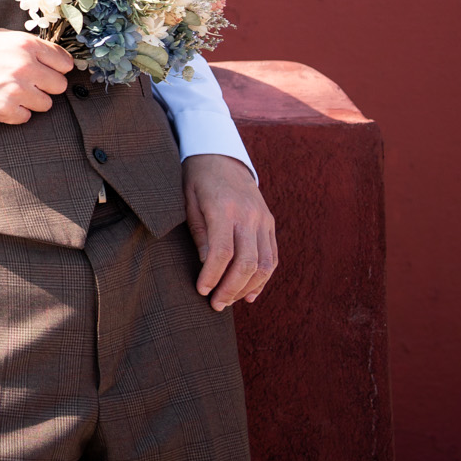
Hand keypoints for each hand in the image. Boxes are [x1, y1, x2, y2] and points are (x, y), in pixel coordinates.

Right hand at [0, 29, 74, 123]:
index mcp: (26, 45)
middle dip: (46, 86)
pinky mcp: (5, 109)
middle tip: (28, 84)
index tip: (47, 71)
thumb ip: (30, 45)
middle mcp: (24, 66)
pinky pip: (26, 117)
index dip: (57, 68)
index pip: (64, 62)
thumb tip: (56, 57)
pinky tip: (1, 101)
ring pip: (46, 104)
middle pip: (60, 86)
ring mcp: (15, 90)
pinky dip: (16, 113)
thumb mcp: (2, 37)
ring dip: (32, 101)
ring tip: (12, 93)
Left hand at [184, 153, 277, 310]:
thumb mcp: (188, 201)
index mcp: (224, 208)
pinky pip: (272, 256)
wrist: (221, 156)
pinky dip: (264, 278)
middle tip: (215, 304)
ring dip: (248, 287)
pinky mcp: (269, 223)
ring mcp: (263, 219)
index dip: (213, 275)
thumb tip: (206, 265)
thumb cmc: (196, 180)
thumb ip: (199, 233)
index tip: (201, 290)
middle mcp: (248, 215)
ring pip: (264, 263)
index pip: (222, 252)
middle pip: (247, 262)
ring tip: (229, 300)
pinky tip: (250, 292)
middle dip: (230, 288)